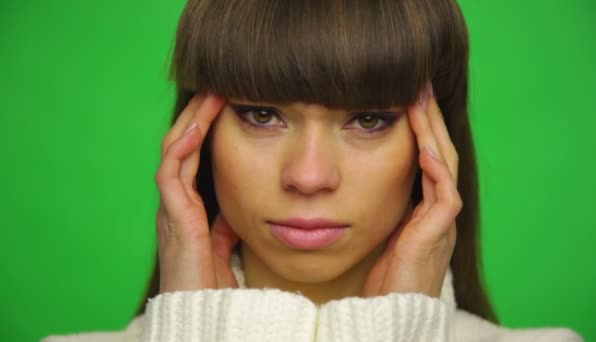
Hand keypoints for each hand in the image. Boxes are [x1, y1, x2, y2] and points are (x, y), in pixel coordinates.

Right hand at [155, 93, 239, 292]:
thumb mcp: (220, 249)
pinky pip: (172, 173)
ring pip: (175, 152)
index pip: (193, 158)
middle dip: (197, 117)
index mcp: (187, 208)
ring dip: (191, 122)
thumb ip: (222, 229)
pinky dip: (182, 148)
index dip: (204, 132)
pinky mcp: (174, 217)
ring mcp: (172, 208)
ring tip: (209, 96)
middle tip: (216, 89)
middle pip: (181, 147)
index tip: (224, 108)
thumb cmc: (209, 286)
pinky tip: (197, 128)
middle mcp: (175, 203)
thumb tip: (233, 214)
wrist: (202, 314)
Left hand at [362, 85, 460, 298]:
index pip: (428, 156)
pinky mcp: (440, 233)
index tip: (406, 98)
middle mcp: (439, 209)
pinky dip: (437, 168)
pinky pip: (445, 193)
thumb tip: (360, 182)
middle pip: (441, 152)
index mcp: (426, 207)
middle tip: (420, 86)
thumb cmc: (385, 277)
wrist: (394, 312)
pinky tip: (426, 147)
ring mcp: (443, 220)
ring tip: (422, 102)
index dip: (421, 127)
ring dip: (434, 133)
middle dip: (430, 119)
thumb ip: (384, 207)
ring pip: (446, 165)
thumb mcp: (383, 232)